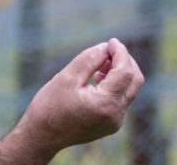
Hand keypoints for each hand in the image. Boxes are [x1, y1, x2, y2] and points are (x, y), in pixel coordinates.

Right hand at [20, 38, 143, 155]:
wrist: (42, 135)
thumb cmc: (50, 105)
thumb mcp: (67, 76)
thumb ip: (90, 59)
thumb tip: (106, 47)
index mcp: (105, 104)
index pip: (125, 72)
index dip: (120, 53)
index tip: (110, 41)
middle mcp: (115, 116)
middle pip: (135, 81)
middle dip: (125, 61)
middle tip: (108, 49)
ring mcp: (115, 122)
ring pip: (130, 89)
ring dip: (120, 72)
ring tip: (100, 63)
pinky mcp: (112, 124)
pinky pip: (121, 99)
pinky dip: (116, 84)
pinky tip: (98, 78)